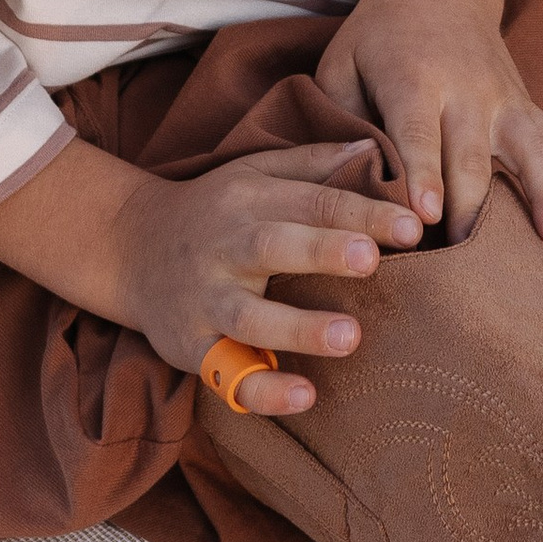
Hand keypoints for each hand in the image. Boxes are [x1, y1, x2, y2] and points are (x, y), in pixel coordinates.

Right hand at [112, 137, 424, 413]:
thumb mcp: (253, 172)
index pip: (313, 200)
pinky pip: (227, 375)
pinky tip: (305, 395)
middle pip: (273, 245)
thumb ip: (314, 162)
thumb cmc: (214, 210)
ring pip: (249, 316)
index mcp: (250, 199)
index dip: (363, 212)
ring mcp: (206, 300)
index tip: (415, 225)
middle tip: (372, 260)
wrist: (128, 248)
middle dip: (322, 251)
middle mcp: (226, 247)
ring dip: (298, 327)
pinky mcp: (191, 348)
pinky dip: (263, 390)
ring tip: (350, 337)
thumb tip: (377, 146)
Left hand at [316, 0, 542, 246]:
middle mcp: (466, 90)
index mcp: (413, 80)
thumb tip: (348, 184)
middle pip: (473, 157)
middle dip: (474, 210)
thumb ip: (341, 120)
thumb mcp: (341, 64)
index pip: (419, 133)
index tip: (428, 216)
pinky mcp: (528, 105)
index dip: (423, 175)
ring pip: (533, 149)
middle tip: (469, 262)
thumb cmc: (378, 37)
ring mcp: (504, 98)